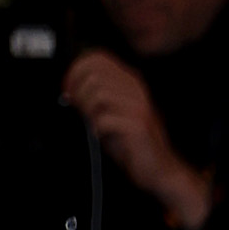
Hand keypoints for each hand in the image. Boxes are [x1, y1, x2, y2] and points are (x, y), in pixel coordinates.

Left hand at [60, 47, 212, 229]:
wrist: (159, 171)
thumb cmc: (133, 145)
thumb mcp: (112, 114)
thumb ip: (95, 97)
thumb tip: (70, 89)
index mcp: (131, 82)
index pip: (98, 58)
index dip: (77, 70)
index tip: (69, 88)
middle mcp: (137, 90)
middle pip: (95, 74)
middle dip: (78, 91)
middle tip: (76, 108)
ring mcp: (139, 107)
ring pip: (98, 93)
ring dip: (87, 109)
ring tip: (89, 122)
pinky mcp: (138, 126)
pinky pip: (105, 118)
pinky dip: (96, 127)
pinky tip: (98, 135)